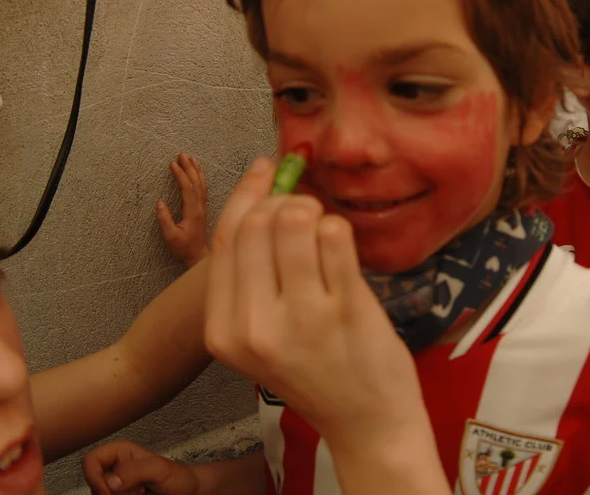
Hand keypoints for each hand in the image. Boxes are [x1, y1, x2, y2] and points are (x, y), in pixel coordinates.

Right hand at [82, 440, 198, 494]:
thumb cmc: (178, 477)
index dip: (94, 477)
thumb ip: (135, 471)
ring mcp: (115, 486)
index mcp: (118, 452)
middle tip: (137, 490)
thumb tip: (110, 482)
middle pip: (93, 484)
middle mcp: (113, 468)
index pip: (90, 461)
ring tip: (140, 493)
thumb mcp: (159, 469)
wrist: (187, 493)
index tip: (109, 491)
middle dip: (111, 493)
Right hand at [157, 153, 208, 267]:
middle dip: (189, 167)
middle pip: (196, 182)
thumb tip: (160, 202)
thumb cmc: (183, 247)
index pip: (187, 188)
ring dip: (196, 170)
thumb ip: (164, 219)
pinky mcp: (203, 209)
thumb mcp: (170, 236)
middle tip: (181, 154)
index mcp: (193, 212)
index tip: (172, 164)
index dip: (180, 175)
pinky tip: (197, 172)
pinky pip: (203, 189)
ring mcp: (203, 207)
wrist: (198, 255)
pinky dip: (200, 178)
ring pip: (202, 184)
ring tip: (190, 158)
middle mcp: (200, 207)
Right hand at [203, 158, 426, 447]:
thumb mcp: (260, 333)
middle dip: (286, 202)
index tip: (266, 167)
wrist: (365, 421)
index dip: (247, 194)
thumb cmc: (315, 367)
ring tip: (326, 235)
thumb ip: (252, 273)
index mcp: (224, 332)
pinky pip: (336, 236)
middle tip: (307, 212)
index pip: (226, 240)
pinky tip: (344, 252)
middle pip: (259, 224)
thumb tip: (263, 186)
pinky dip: (340, 230)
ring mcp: (303, 319)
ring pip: (296, 221)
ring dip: (315, 213)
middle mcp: (255, 327)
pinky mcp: (347, 310)